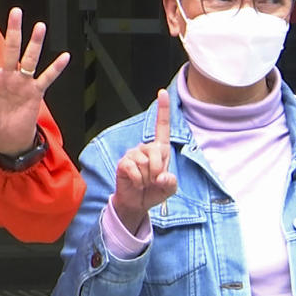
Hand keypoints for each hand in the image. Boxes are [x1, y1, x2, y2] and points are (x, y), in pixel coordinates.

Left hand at [0, 7, 69, 154]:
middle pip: (11, 49)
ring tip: (40, 27)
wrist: (6, 139)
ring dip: (35, 44)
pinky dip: (55, 68)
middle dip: (14, 31)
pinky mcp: (35, 93)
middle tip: (16, 12)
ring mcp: (22, 83)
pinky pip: (46, 78)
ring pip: (29, 59)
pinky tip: (64, 57)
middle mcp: (7, 76)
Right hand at [111, 89, 176, 233]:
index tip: (163, 92)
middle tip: (154, 180)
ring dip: (147, 178)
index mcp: (159, 149)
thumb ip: (171, 182)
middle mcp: (145, 148)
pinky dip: (138, 180)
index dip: (163, 109)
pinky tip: (136, 182)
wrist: (137, 203)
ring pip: (145, 163)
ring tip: (144, 182)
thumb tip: (161, 176)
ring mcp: (133, 154)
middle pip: (156, 151)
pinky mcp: (123, 163)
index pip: (162, 126)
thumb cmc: (154, 191)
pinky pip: (134, 169)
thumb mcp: (169, 188)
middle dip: (158, 169)